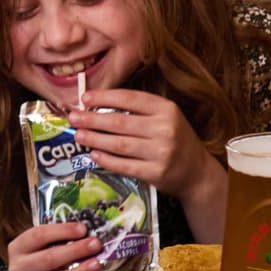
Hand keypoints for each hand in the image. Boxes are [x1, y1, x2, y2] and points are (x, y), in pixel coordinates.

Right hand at [3, 222, 104, 270]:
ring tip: (97, 264)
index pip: (39, 235)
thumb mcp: (39, 245)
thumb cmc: (37, 259)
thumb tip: (87, 235)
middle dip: (76, 251)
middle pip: (48, 259)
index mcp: (18, 248)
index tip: (83, 229)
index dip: (63, 231)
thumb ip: (59, 239)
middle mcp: (19, 269)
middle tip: (96, 245)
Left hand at [68, 89, 214, 199]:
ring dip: (95, 139)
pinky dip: (106, 160)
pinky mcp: (156, 173)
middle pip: (120, 122)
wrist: (197, 171)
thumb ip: (138, 111)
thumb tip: (98, 105)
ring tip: (78, 135)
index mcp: (166, 109)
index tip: (85, 98)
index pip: (130, 98)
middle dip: (92, 119)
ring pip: (119, 144)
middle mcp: (165, 129)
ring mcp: (161, 152)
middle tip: (73, 118)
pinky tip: (94, 154)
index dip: (105, 97)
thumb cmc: (175, 139)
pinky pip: (124, 165)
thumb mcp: (165, 117)